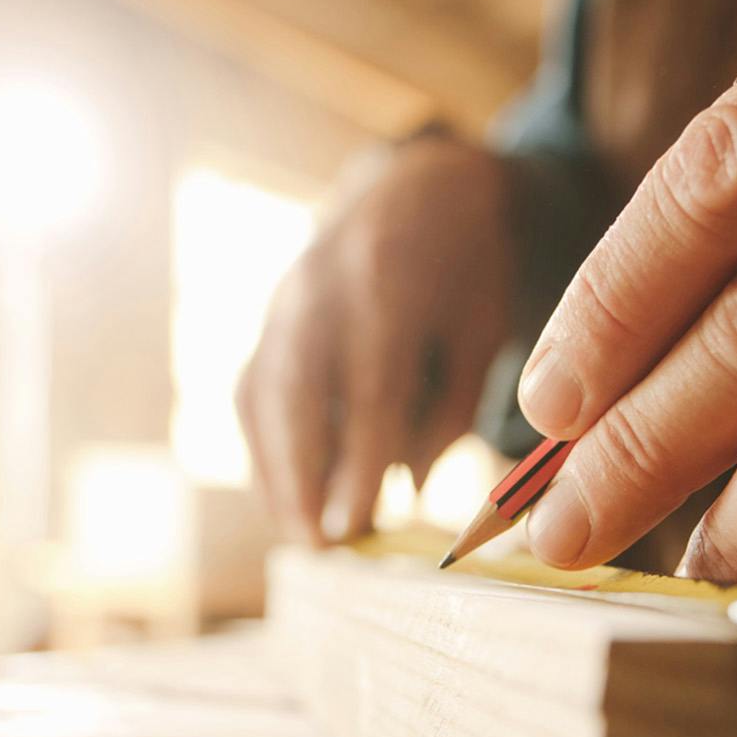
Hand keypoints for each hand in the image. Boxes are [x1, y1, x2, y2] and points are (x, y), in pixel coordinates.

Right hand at [239, 131, 507, 543]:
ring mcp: (283, 301)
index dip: (357, 462)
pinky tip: (289, 501)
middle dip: (301, 476)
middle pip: (295, 393)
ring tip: (302, 539)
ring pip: (262, 396)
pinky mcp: (268, 320)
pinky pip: (253, 391)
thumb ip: (450, 409)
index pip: (367, 388)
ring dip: (275, 474)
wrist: (420, 188)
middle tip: (318, 548)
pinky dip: (266, 450)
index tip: (356, 527)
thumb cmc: (470, 271)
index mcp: (388, 282)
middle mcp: (320, 287)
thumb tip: (405, 489)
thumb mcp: (483, 331)